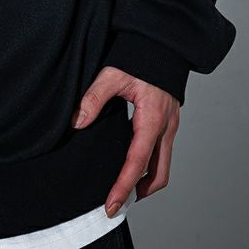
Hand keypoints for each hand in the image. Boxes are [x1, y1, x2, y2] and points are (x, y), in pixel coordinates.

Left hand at [69, 65, 179, 216]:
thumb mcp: (113, 74)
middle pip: (159, 174)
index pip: (137, 163)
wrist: (164, 43)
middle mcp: (166, 127)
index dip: (123, 187)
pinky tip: (132, 162)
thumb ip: (94, 98)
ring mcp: (171, 126)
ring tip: (124, 189)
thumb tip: (78, 123)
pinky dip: (149, 165)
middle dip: (139, 193)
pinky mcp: (169, 121)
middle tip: (116, 203)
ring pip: (163, 165)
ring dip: (146, 182)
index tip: (110, 205)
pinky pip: (162, 152)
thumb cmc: (140, 57)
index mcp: (152, 119)